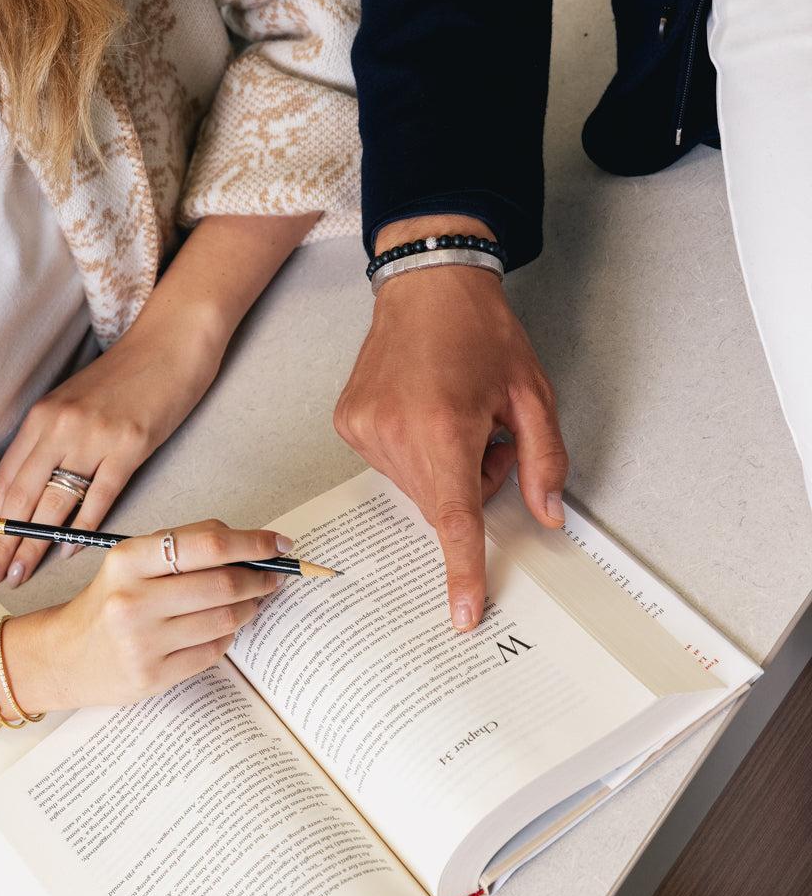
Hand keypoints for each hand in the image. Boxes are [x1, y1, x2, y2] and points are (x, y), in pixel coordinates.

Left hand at [0, 311, 224, 588]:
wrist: (171, 343)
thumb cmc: (127, 376)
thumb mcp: (77, 403)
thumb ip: (55, 442)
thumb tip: (34, 491)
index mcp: (42, 416)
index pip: (4, 479)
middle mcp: (60, 426)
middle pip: (20, 496)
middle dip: (2, 542)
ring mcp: (95, 437)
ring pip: (53, 503)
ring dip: (32, 545)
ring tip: (20, 576)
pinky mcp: (131, 446)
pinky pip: (99, 497)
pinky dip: (80, 529)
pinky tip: (67, 552)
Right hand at [34, 521, 293, 708]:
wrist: (63, 656)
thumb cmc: (108, 602)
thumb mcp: (131, 563)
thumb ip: (183, 547)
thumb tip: (249, 543)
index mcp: (128, 560)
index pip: (208, 544)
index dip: (253, 542)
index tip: (279, 544)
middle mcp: (133, 599)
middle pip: (223, 583)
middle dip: (259, 578)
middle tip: (273, 576)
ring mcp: (143, 642)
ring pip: (224, 619)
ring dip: (250, 608)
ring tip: (251, 601)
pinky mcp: (153, 676)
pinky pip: (213, 651)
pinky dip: (228, 636)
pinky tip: (223, 628)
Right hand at [334, 232, 567, 630]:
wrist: (427, 282)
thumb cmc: (480, 331)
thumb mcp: (532, 394)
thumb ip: (545, 461)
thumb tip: (548, 514)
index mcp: (443, 428)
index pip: (454, 519)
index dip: (463, 570)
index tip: (463, 612)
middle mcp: (394, 434)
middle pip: (440, 502)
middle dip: (470, 482)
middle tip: (485, 432)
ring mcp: (364, 429)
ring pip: (416, 487)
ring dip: (441, 466)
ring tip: (451, 413)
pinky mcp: (348, 423)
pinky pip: (390, 464)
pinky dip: (413, 450)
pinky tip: (422, 407)